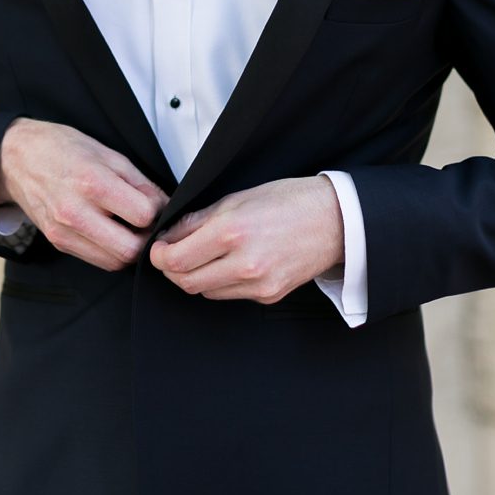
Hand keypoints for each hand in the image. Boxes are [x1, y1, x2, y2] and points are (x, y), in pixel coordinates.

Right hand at [0, 117, 167, 271]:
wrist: (16, 158)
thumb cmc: (63, 150)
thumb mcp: (109, 155)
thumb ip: (140, 183)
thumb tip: (165, 204)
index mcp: (92, 184)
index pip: (143, 215)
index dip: (158, 211)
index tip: (156, 204)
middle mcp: (75, 213)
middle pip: (130, 249)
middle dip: (147, 238)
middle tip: (149, 223)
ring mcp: (64, 232)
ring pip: (115, 261)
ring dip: (130, 249)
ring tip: (131, 228)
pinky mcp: (58, 242)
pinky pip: (97, 260)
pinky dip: (112, 252)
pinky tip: (113, 232)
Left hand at [148, 176, 344, 304]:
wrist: (336, 220)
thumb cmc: (291, 201)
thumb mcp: (239, 198)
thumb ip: (199, 220)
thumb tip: (170, 236)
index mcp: (232, 232)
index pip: (175, 259)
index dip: (159, 256)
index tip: (159, 249)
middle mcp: (244, 263)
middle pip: (185, 282)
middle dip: (173, 269)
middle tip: (175, 255)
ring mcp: (258, 284)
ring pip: (205, 291)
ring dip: (197, 276)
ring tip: (206, 257)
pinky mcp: (268, 296)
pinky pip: (230, 295)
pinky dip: (222, 282)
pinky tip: (232, 264)